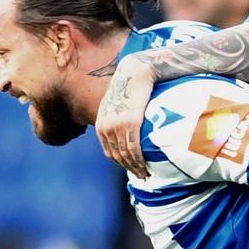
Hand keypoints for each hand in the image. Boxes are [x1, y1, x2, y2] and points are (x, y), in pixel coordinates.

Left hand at [96, 56, 157, 178]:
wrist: (134, 72)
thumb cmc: (128, 87)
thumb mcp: (115, 105)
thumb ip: (115, 120)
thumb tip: (125, 133)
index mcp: (101, 125)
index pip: (110, 153)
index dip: (122, 164)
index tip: (133, 170)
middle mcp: (106, 127)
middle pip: (118, 156)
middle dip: (130, 169)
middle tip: (143, 176)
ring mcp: (117, 125)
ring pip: (126, 155)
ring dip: (136, 167)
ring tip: (147, 174)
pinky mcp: (130, 122)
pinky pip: (134, 147)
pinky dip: (140, 160)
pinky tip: (147, 165)